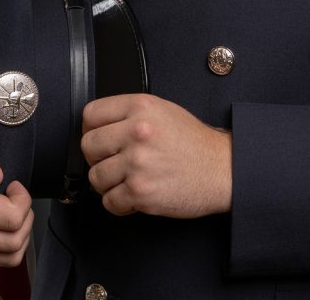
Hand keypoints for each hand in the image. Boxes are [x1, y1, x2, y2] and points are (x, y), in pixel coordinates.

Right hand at [0, 127, 32, 265]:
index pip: (9, 218)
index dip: (22, 198)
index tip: (13, 183)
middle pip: (12, 239)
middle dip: (25, 214)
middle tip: (17, 195)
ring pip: (11, 254)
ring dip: (22, 230)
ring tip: (14, 208)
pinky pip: (2, 261)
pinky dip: (15, 244)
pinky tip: (8, 222)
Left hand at [81, 94, 231, 218]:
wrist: (220, 168)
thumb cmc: (193, 142)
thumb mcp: (163, 110)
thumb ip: (130, 114)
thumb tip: (97, 126)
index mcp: (141, 107)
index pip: (91, 114)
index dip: (92, 128)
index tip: (100, 137)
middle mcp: (137, 131)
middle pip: (88, 146)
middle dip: (98, 157)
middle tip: (115, 161)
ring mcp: (137, 162)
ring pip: (95, 177)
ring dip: (109, 183)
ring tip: (129, 179)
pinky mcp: (140, 191)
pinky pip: (109, 202)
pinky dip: (120, 203)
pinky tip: (136, 194)